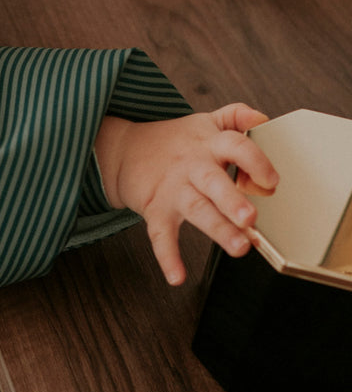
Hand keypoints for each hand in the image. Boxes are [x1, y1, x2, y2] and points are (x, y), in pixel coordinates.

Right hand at [94, 103, 278, 285]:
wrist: (122, 149)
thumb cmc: (172, 141)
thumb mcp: (204, 121)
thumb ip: (236, 116)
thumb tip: (264, 119)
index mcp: (208, 145)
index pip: (235, 146)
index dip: (254, 161)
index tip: (270, 181)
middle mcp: (192, 167)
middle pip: (214, 181)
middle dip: (232, 200)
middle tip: (250, 217)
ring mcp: (172, 189)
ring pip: (196, 209)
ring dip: (217, 228)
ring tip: (238, 247)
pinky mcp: (155, 209)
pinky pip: (160, 235)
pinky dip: (167, 256)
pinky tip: (177, 275)